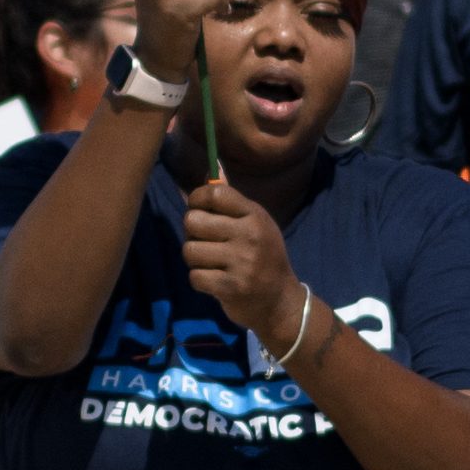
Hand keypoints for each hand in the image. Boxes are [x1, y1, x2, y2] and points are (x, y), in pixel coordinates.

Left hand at [172, 174, 306, 349]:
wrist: (280, 302)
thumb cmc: (262, 257)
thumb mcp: (255, 225)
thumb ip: (231, 201)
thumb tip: (211, 168)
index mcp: (254, 215)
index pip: (214, 193)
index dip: (197, 199)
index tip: (200, 210)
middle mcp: (249, 235)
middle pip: (193, 221)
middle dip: (192, 233)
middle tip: (205, 242)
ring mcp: (241, 262)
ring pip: (189, 250)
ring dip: (195, 259)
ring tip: (210, 263)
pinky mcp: (231, 286)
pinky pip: (195, 276)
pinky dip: (200, 280)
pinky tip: (214, 280)